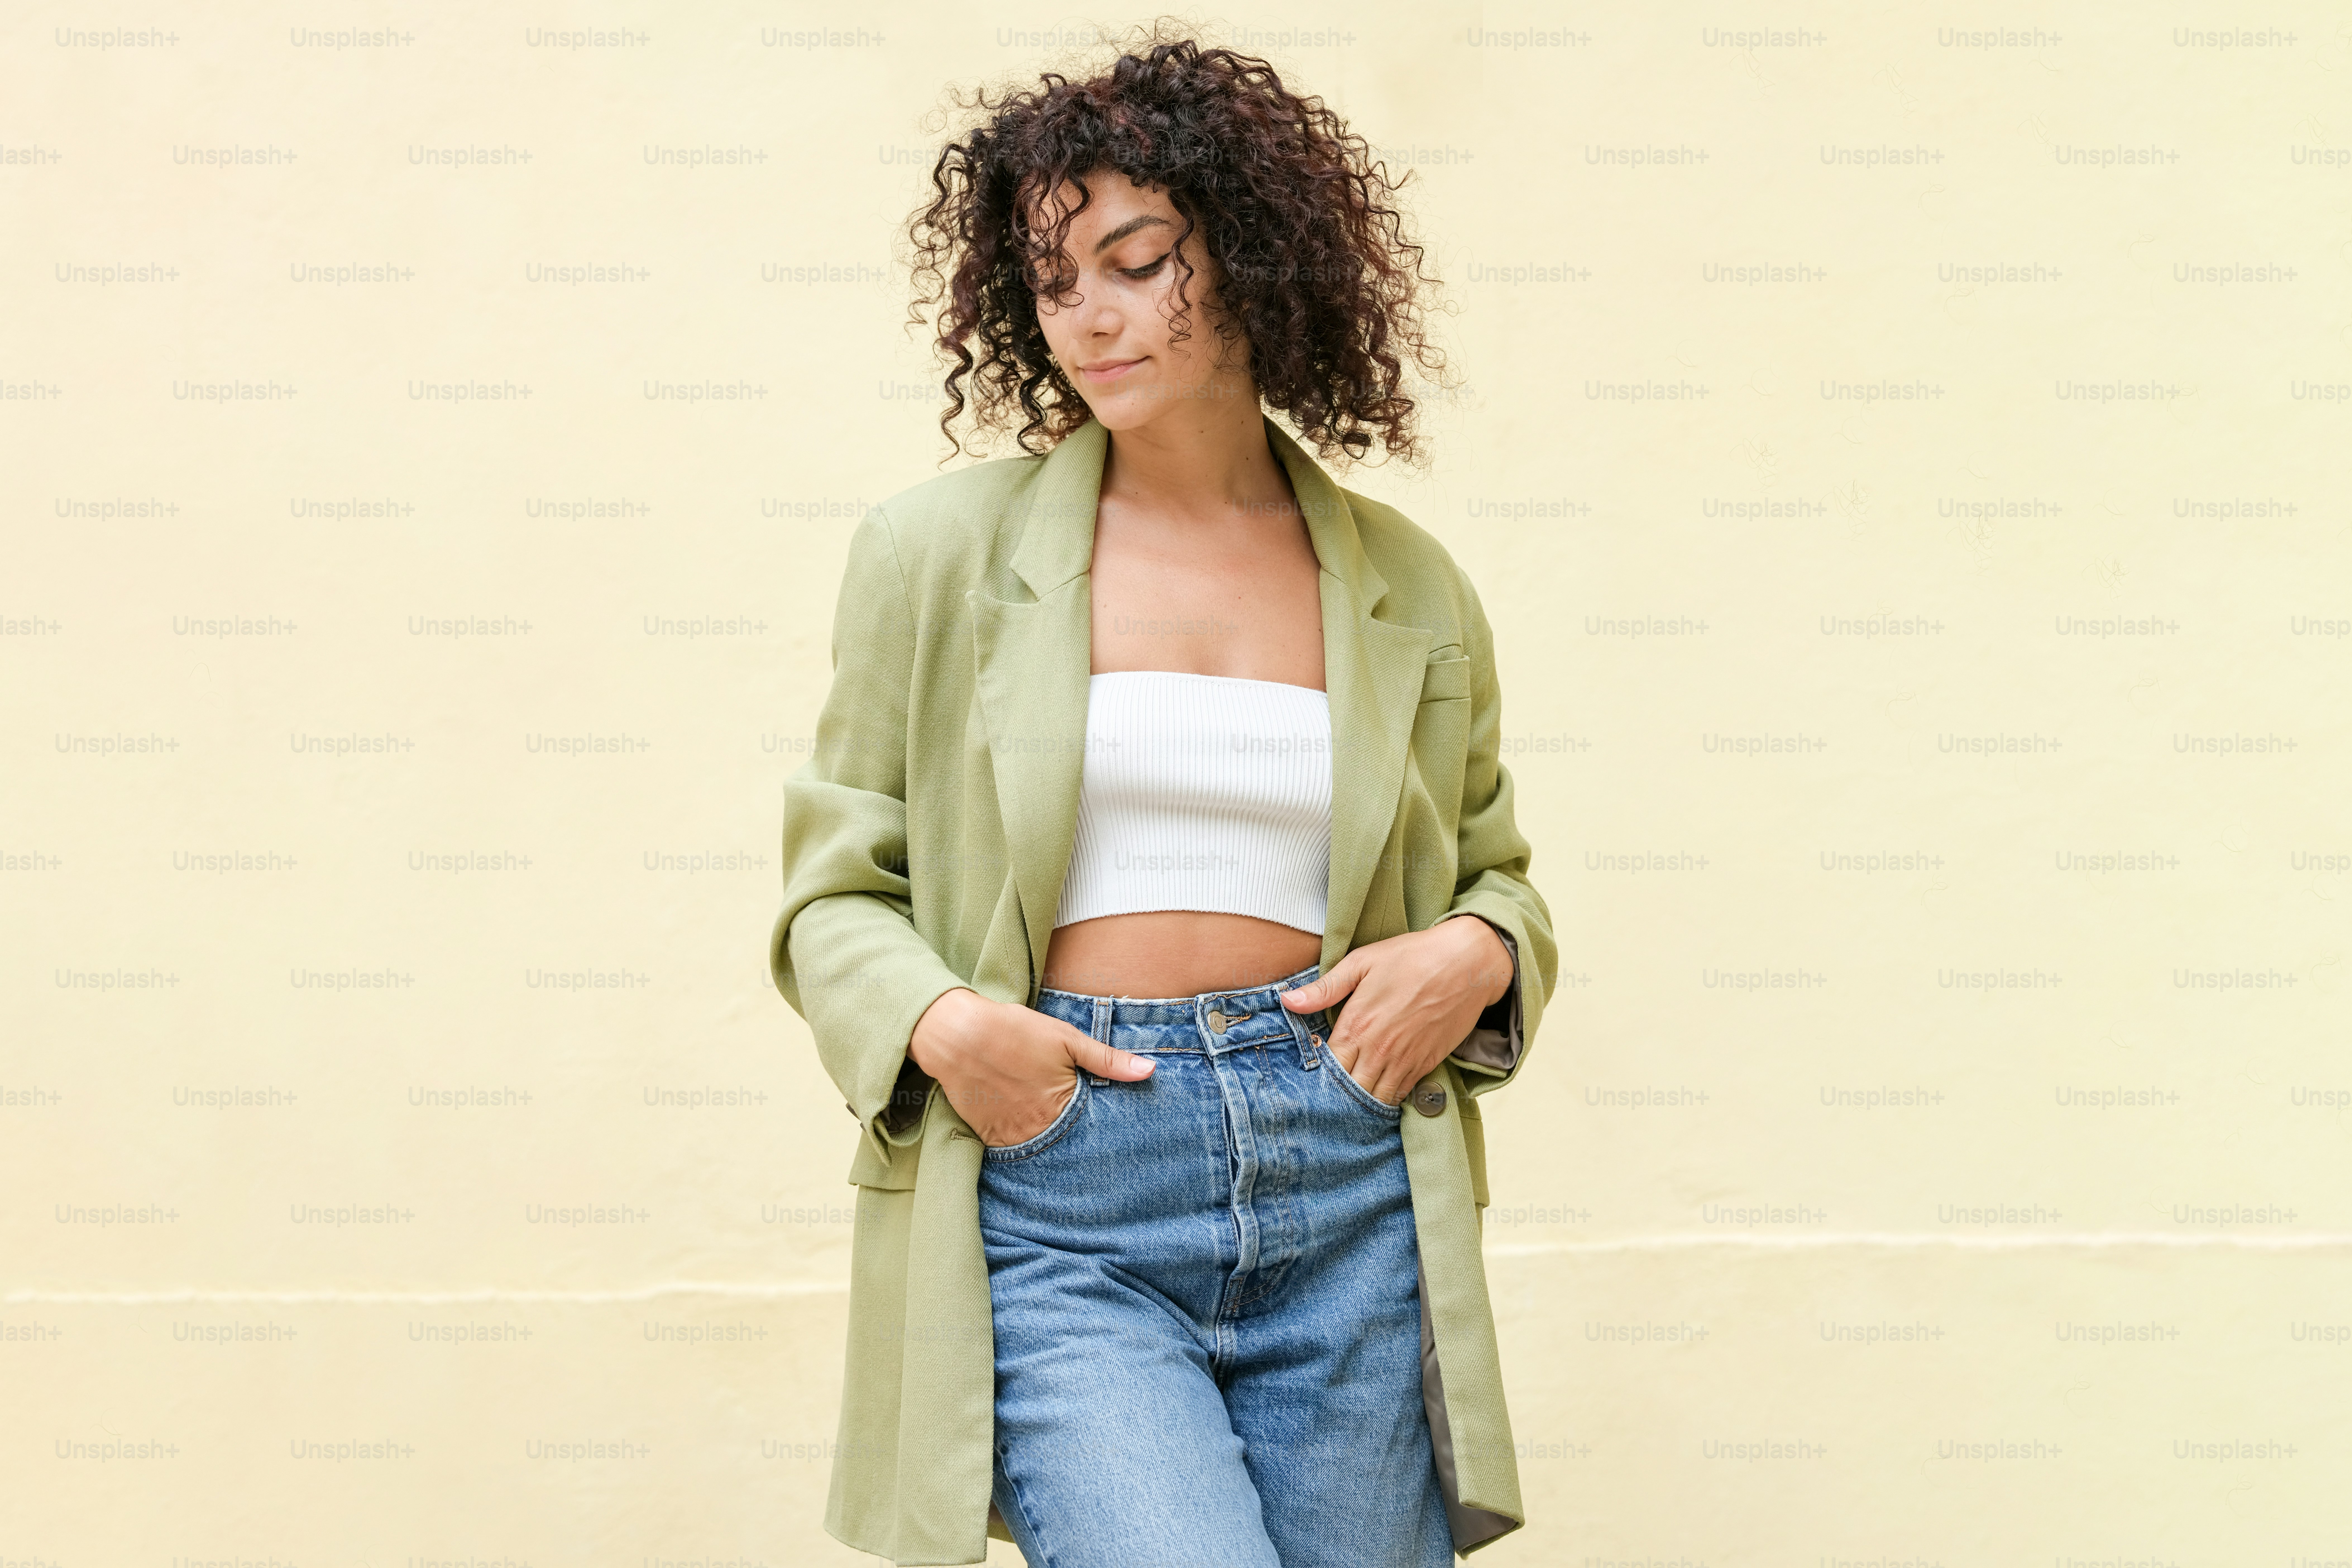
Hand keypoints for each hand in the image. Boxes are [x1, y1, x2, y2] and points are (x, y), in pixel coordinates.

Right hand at [907, 988, 1156, 1146]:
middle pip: (1067, 1144)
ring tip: (1055, 1139)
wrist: (956, 1035)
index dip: (1098, 1128)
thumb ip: (1108, 1060)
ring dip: (1049, 1145)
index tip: (1107, 1132)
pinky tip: (1025, 1129)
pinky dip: (1021, 1142)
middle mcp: (1038, 1127)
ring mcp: (1011, 1134)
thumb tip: (1150, 1071)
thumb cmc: (1014, 1030)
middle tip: (1082, 1139)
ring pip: (1039, 1150)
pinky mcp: (988, 1135)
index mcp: (1063, 1105)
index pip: (1092, 1129)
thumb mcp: (1066, 1039)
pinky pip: (1011, 1150)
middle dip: (1076, 1142)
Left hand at [1279, 917, 1511, 1105]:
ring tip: (1348, 1104)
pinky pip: (1401, 1095)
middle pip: (1348, 1090)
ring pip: (1375, 1099)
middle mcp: (1378, 1049)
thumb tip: (1286, 1001)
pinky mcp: (1426, 1065)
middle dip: (1335, 1096)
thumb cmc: (1412, 956)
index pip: (1327, 1066)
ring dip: (1361, 1103)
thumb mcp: (1362, 962)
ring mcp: (1404, 1060)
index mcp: (1357, 1025)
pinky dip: (1388, 1100)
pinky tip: (1378, 1097)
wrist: (1467, 963)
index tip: (1310, 1077)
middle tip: (1325, 1098)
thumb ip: (1325, 988)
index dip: (1317, 1075)